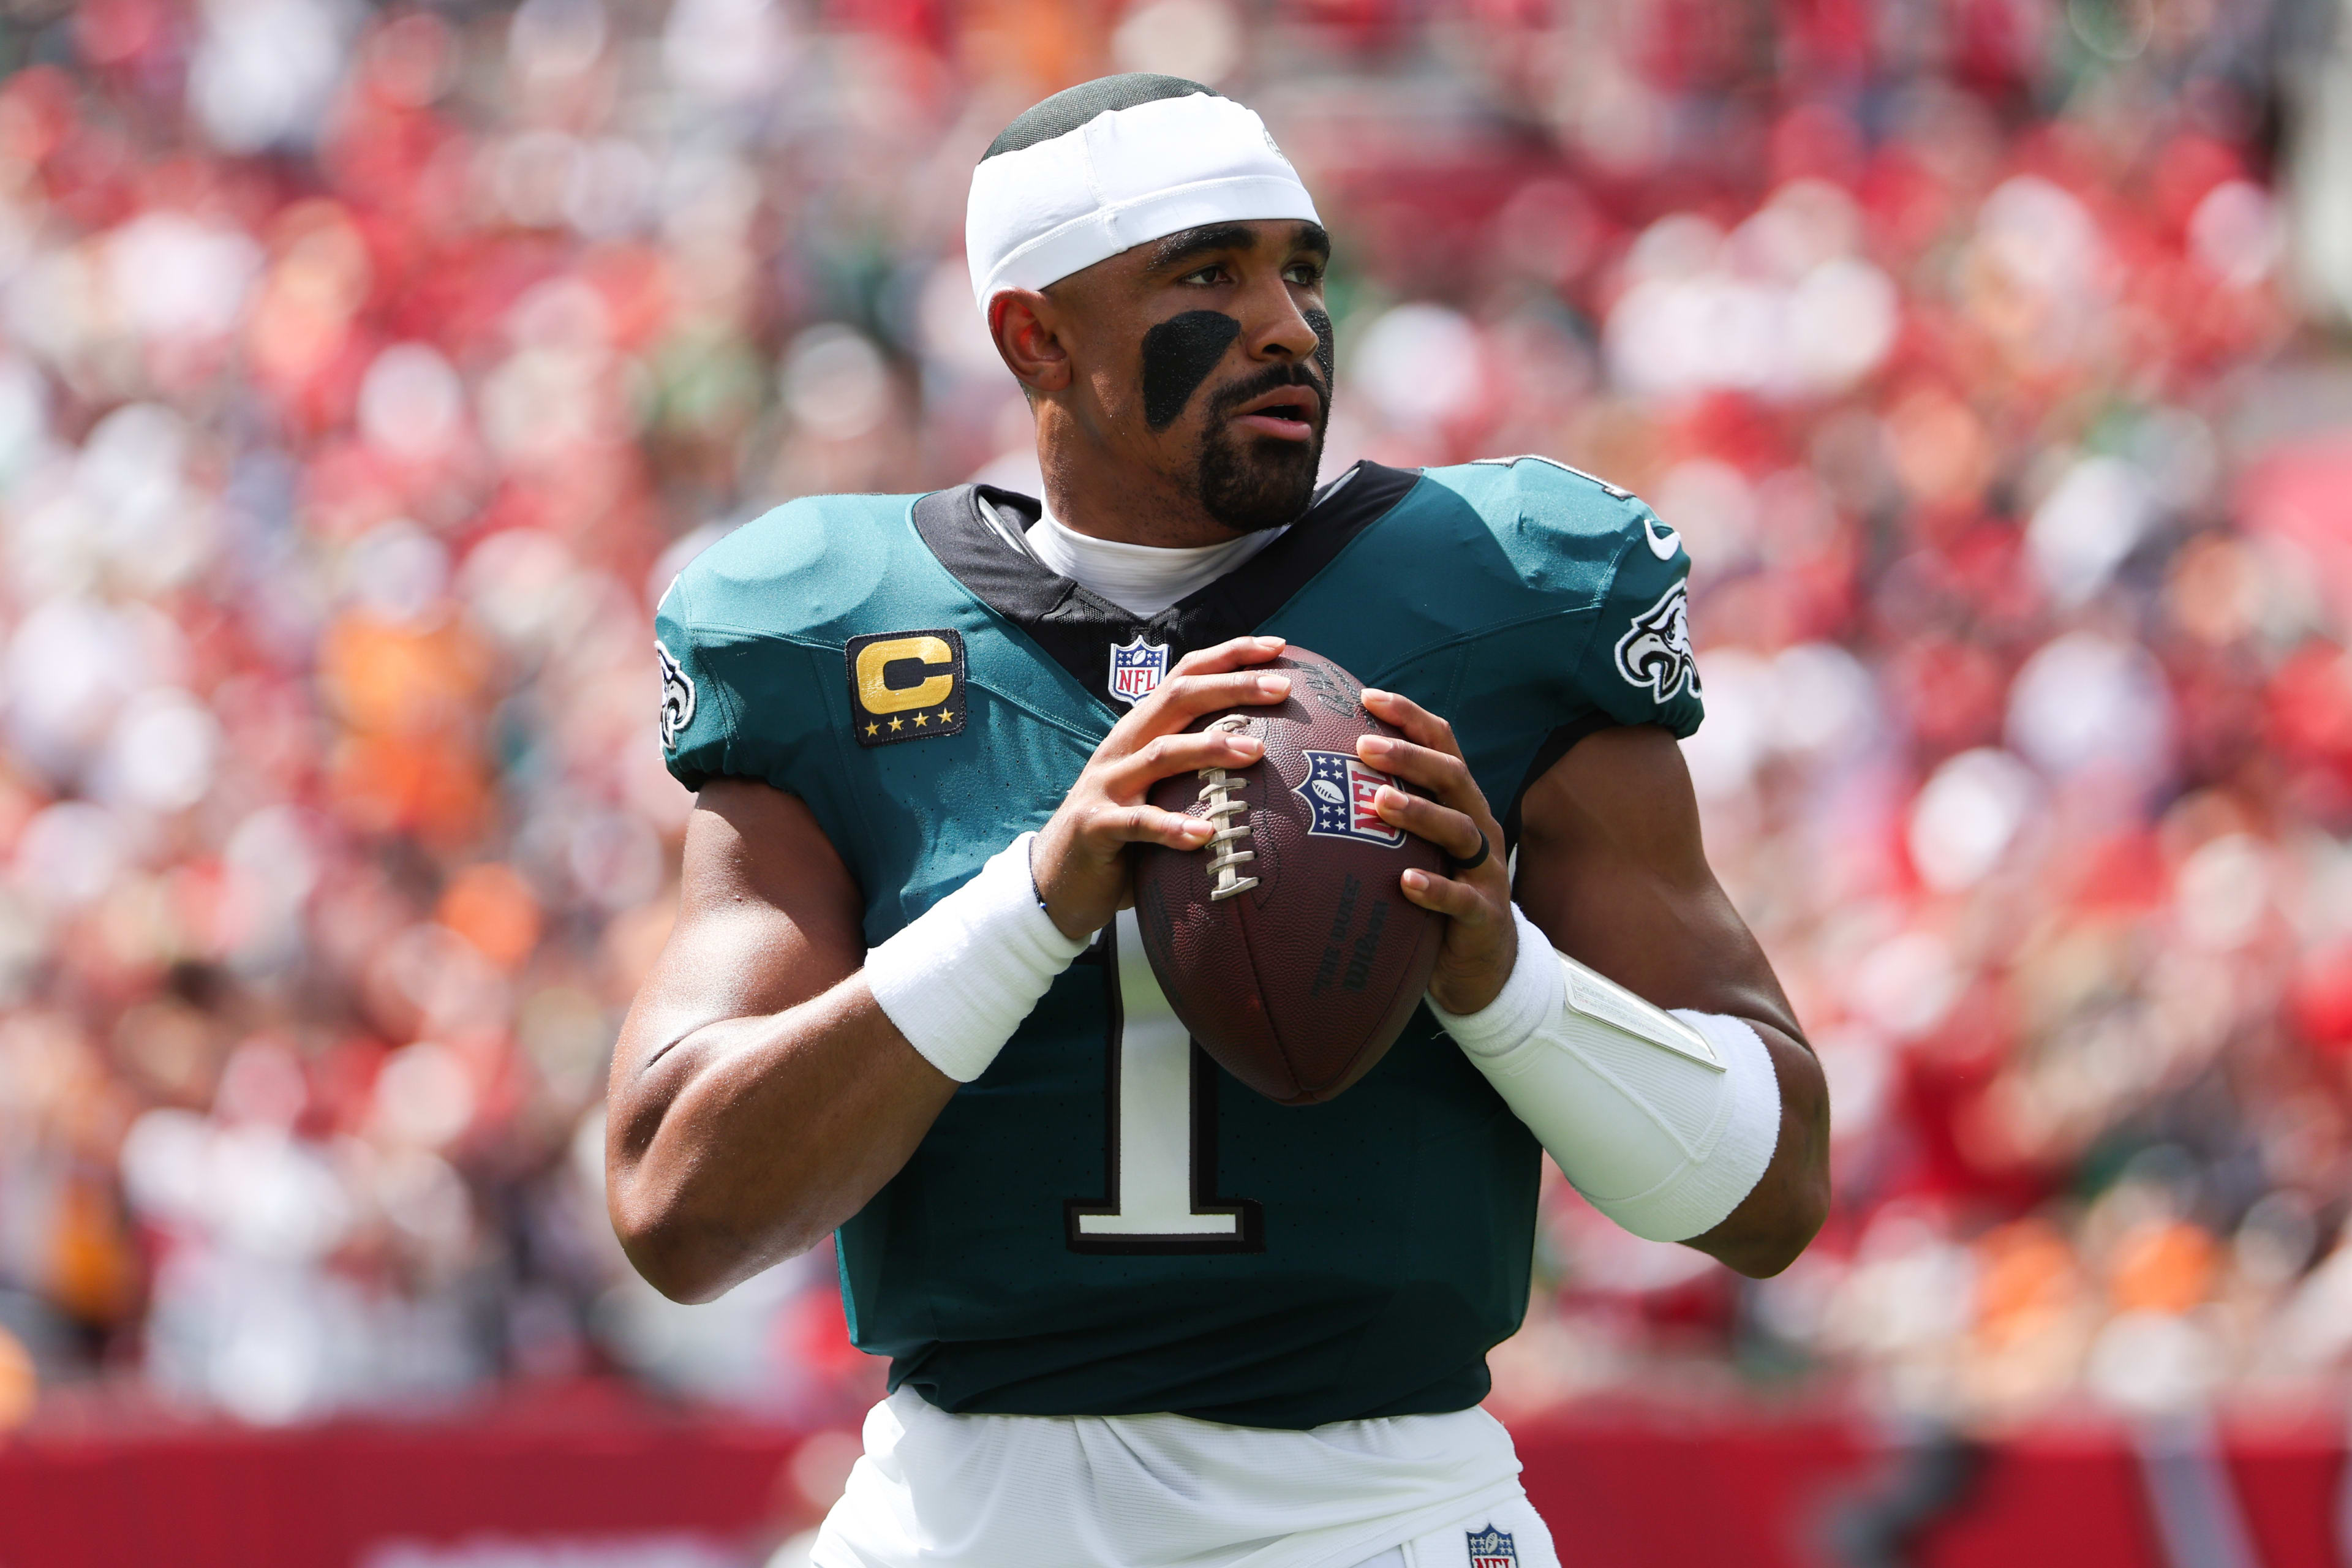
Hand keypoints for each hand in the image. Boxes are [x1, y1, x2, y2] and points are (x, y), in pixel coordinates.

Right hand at [1032, 636, 1293, 940]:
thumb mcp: (1162, 791)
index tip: (1279, 648)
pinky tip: (1205, 834)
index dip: (1230, 657)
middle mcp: (1123, 747)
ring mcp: (1106, 784)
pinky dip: (1171, 826)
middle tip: (1282, 687)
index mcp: (1142, 731)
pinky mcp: (1095, 826)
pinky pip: (1137, 823)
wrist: (1059, 879)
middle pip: (1178, 699)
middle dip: (1232, 686)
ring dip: (1211, 748)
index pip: (1185, 677)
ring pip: (1161, 754)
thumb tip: (1273, 757)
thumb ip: (1198, 770)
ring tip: (1258, 751)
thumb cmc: (1127, 837)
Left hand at [1356, 689, 1516, 1014]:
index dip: (1410, 717)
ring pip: (1459, 829)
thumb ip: (1379, 811)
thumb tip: (1309, 779)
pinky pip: (1461, 898)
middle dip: (1410, 756)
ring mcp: (1485, 869)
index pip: (1442, 744)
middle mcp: (1477, 824)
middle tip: (1365, 745)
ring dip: (1420, 812)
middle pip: (1452, 776)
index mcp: (1459, 801)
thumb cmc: (1433, 889)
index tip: (1368, 696)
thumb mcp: (1410, 845)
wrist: (1478, 963)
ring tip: (1380, 802)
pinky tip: (1404, 883)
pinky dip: (1434, 888)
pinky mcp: (1483, 913)